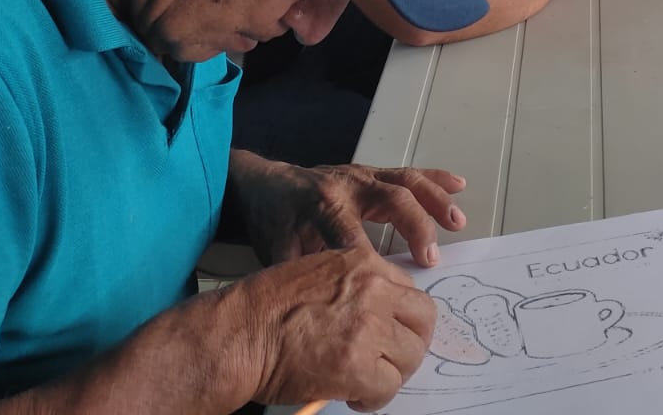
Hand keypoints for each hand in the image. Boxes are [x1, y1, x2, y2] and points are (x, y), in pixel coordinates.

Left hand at [228, 152, 466, 267]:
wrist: (265, 185)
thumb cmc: (275, 223)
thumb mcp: (277, 253)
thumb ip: (301, 277)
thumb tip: (324, 313)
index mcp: (323, 207)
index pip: (353, 233)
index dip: (373, 259)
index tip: (393, 286)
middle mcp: (348, 187)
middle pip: (390, 200)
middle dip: (414, 226)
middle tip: (431, 258)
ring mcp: (364, 176)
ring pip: (405, 182)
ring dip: (435, 201)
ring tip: (457, 223)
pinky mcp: (373, 173)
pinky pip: (408, 173)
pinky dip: (435, 178)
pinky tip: (459, 185)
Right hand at [239, 246, 434, 411]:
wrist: (238, 333)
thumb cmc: (265, 307)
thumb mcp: (319, 273)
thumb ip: (355, 285)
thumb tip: (381, 312)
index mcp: (364, 263)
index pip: (410, 291)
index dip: (404, 319)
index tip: (396, 334)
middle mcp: (373, 290)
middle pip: (423, 321)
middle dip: (411, 345)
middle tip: (392, 361)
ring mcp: (368, 328)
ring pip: (410, 357)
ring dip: (392, 374)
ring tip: (367, 381)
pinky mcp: (357, 366)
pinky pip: (388, 388)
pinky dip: (374, 399)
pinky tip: (354, 396)